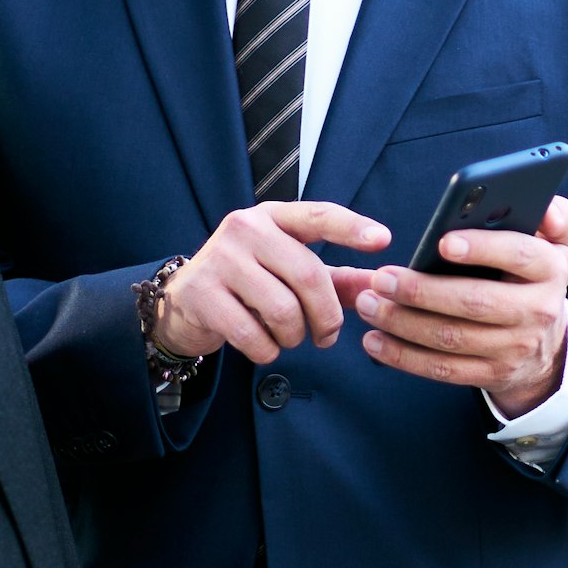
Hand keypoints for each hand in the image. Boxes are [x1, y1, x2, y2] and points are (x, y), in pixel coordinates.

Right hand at [153, 200, 390, 366]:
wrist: (184, 303)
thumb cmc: (249, 284)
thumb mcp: (291, 273)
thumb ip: (336, 279)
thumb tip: (380, 285)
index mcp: (272, 216)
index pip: (318, 215)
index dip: (351, 228)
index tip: (383, 239)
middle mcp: (245, 228)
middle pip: (308, 276)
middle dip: (326, 317)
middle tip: (327, 337)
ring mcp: (220, 258)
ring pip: (283, 310)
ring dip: (294, 337)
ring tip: (287, 337)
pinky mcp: (202, 294)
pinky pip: (253, 335)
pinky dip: (267, 351)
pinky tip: (263, 345)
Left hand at [339, 195, 567, 418]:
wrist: (546, 347)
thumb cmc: (534, 277)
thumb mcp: (556, 244)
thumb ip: (556, 215)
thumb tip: (546, 207)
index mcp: (550, 270)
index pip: (520, 255)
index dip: (483, 248)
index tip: (442, 242)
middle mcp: (537, 312)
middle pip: (476, 302)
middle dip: (423, 291)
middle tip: (381, 278)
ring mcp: (513, 348)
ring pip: (452, 338)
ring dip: (404, 323)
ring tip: (368, 303)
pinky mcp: (490, 375)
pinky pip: (443, 369)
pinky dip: (404, 357)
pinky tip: (375, 340)